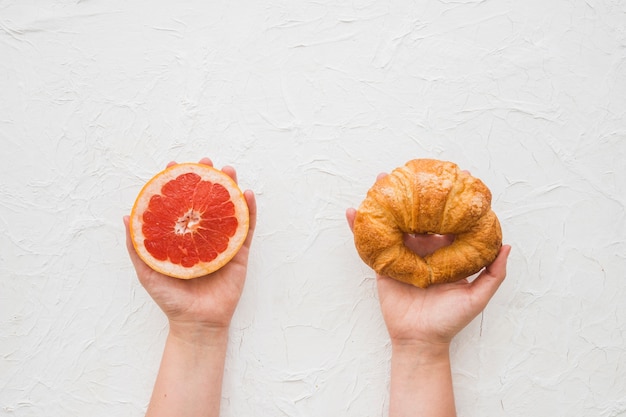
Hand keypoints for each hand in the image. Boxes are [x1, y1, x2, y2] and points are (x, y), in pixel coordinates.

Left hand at [124, 157, 256, 337]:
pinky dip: (249, 210)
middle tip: (206, 161)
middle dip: (207, 179)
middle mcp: (202, 236)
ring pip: (228, 209)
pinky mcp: (238, 253)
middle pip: (206, 201)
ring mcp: (222, 242)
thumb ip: (137, 246)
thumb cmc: (171, 299)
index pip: (180, 204)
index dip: (178, 183)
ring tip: (229, 170)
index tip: (175, 165)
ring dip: (230, 187)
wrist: (196, 323)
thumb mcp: (148, 272)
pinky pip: (246, 228)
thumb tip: (126, 215)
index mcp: (181, 237)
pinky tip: (248, 194)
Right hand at [346, 191, 509, 348]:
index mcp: (443, 253)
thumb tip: (506, 244)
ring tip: (380, 180)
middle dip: (413, 194)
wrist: (420, 340)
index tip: (450, 179)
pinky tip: (352, 212)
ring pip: (393, 223)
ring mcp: (401, 255)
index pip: (446, 221)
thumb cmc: (450, 320)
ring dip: (385, 202)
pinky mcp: (383, 264)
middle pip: (417, 216)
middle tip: (409, 171)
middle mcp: (422, 250)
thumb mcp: (477, 297)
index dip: (447, 201)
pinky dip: (359, 228)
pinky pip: (370, 243)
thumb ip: (493, 273)